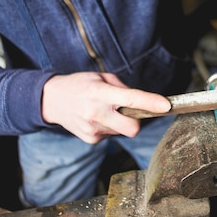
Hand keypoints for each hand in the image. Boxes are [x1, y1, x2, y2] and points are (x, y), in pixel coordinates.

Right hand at [40, 72, 171, 143]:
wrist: (51, 100)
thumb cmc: (79, 85)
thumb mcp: (100, 77)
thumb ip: (122, 88)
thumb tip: (141, 101)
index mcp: (99, 93)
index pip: (130, 99)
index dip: (150, 103)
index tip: (166, 105)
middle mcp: (96, 113)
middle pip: (132, 128)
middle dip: (137, 122)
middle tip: (130, 112)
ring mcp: (93, 129)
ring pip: (122, 131)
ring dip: (120, 122)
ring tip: (103, 110)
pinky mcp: (91, 139)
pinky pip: (111, 135)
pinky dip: (109, 127)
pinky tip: (96, 118)